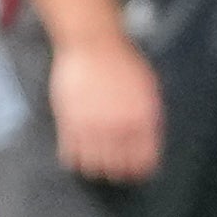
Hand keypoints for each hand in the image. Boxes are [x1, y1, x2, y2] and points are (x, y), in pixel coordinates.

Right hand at [50, 32, 160, 183]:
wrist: (92, 44)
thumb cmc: (122, 62)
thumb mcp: (147, 90)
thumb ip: (148, 117)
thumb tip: (145, 138)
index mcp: (142, 121)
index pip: (143, 161)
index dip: (138, 170)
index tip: (133, 171)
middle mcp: (119, 128)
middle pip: (117, 167)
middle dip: (115, 171)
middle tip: (111, 169)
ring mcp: (92, 125)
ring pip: (93, 164)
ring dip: (94, 167)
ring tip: (92, 163)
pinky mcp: (68, 121)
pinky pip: (70, 152)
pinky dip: (72, 159)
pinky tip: (74, 154)